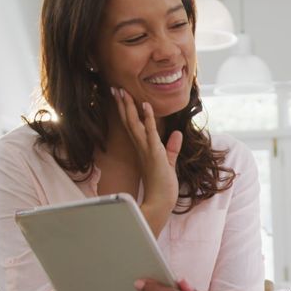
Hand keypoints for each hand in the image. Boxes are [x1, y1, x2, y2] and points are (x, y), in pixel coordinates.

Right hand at [112, 87, 182, 232]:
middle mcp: (140, 147)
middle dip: (122, 103)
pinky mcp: (154, 153)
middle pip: (128, 121)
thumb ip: (171, 148)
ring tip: (123, 91)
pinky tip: (145, 105)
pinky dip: (148, 118)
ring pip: (134, 123)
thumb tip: (176, 134)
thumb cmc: (163, 186)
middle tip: (115, 87)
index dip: (126, 110)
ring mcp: (146, 149)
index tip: (121, 96)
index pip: (132, 125)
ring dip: (129, 106)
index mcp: (142, 148)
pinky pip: (150, 132)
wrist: (160, 202)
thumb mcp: (169, 162)